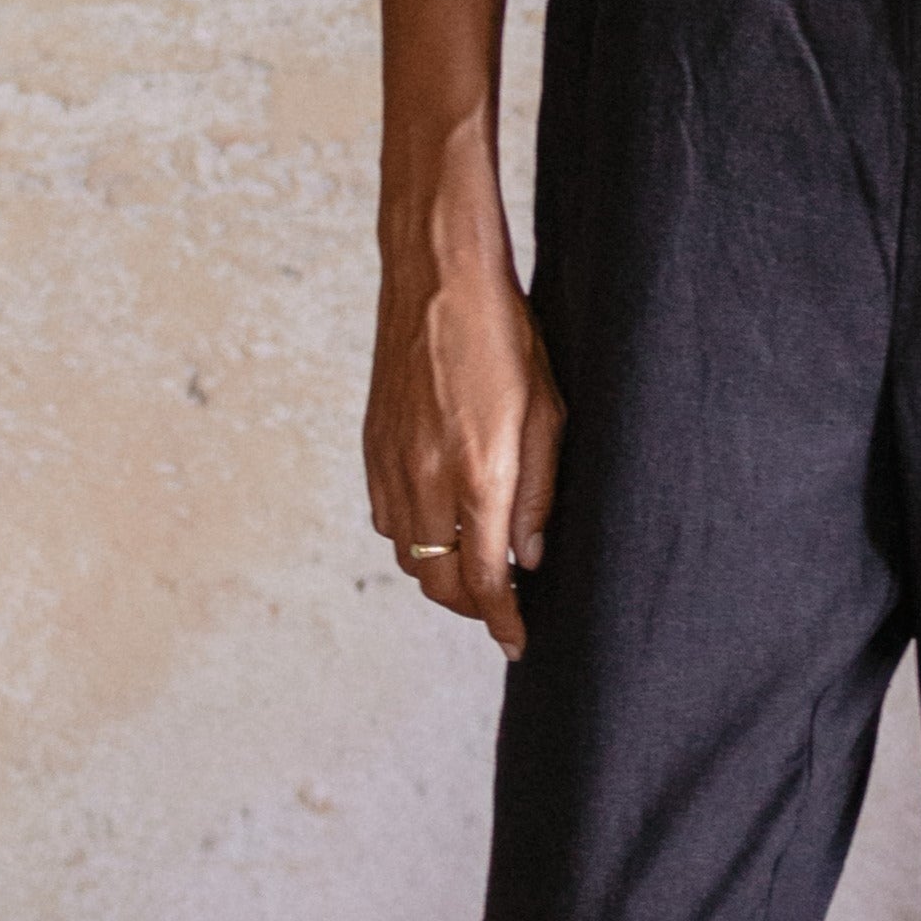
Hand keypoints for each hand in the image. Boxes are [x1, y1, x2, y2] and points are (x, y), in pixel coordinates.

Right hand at [363, 236, 563, 658]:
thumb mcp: (548, 413)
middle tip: (503, 607)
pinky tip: (440, 524)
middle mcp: (426, 479)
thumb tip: (529, 558)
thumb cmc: (506, 336)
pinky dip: (411, 538)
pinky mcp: (372, 448)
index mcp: (478, 474)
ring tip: (475, 567)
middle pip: (439, 583)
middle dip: (472, 608)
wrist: (437, 278)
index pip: (484, 580)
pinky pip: (385, 520)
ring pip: (408, 556)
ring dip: (441, 575)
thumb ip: (539, 494)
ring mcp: (391, 465)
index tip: (517, 642)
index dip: (502, 621)